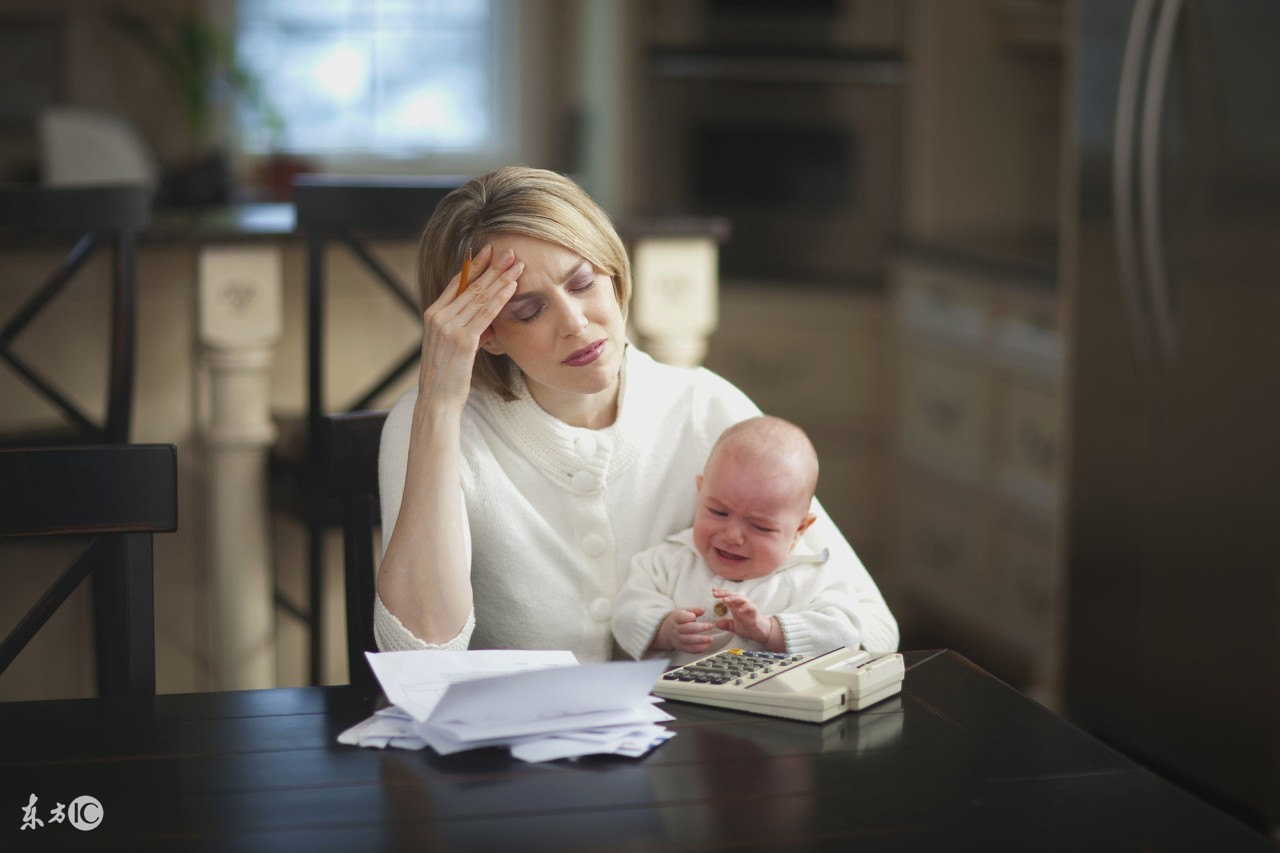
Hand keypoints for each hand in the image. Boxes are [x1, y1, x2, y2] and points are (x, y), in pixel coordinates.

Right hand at [417, 244, 522, 410]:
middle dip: (493, 267)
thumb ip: (470, 328)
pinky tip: (512, 287)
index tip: (490, 251)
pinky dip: (500, 298)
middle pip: (471, 285)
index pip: (457, 282)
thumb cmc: (449, 374)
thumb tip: (491, 321)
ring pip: (480, 296)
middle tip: (510, 252)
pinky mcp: (462, 339)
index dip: (475, 265)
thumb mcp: (456, 346)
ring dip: (501, 278)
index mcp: (433, 313)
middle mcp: (438, 316)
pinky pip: (485, 314)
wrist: (438, 398)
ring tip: (517, 265)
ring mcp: (448, 327)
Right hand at [652, 607, 715, 654]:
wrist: (665, 632)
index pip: (681, 617)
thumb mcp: (683, 612)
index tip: (695, 616)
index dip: (688, 617)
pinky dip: (700, 648)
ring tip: (711, 638)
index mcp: (676, 618)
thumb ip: (694, 610)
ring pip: (689, 640)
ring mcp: (678, 639)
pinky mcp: (681, 647)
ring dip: (701, 640)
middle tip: (710, 626)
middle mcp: (676, 629)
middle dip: (700, 628)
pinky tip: (708, 645)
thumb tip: (703, 610)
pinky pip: (691, 649)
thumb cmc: (677, 620)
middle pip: (687, 629)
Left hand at [711, 587, 781, 650]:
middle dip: (724, 593)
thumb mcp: (735, 627)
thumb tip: (717, 624)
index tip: (713, 590)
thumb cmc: (749, 627)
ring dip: (733, 598)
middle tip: (715, 594)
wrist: (762, 633)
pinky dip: (746, 607)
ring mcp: (749, 608)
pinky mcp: (756, 614)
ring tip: (725, 600)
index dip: (721, 593)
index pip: (728, 597)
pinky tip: (740, 609)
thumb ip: (727, 624)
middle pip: (733, 595)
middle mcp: (742, 605)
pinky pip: (751, 608)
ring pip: (742, 599)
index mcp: (736, 606)